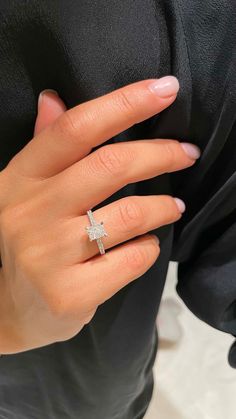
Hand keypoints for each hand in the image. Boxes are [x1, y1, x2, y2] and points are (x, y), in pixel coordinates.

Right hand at [0, 76, 199, 353]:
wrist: (9, 306)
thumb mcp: (23, 190)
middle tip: (187, 153)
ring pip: (128, 216)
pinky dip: (149, 249)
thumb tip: (55, 98)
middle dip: (160, 154)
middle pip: (110, 167)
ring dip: (163, 207)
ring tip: (174, 206)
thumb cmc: (27, 239)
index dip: (124, 104)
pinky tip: (145, 246)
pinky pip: (131, 260)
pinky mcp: (69, 293)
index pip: (75, 129)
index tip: (166, 89)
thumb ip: (43, 145)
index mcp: (21, 178)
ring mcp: (48, 255)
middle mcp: (31, 212)